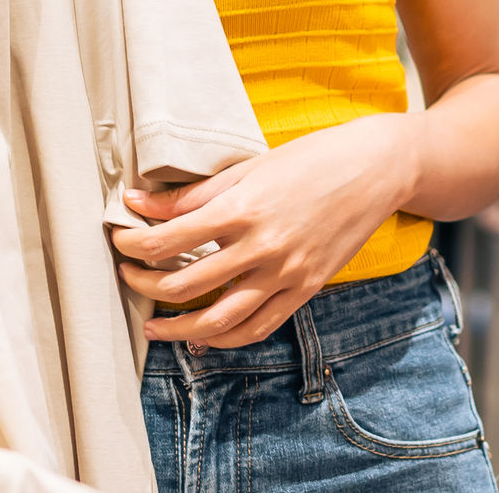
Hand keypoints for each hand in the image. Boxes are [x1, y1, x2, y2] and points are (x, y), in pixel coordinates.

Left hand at [110, 115, 420, 347]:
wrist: (377, 169)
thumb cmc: (312, 159)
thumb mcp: (248, 168)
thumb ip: (192, 195)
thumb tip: (137, 203)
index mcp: (243, 209)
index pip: (168, 241)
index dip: (134, 245)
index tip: (121, 241)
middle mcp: (262, 248)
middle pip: (184, 285)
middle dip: (144, 286)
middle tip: (129, 277)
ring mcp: (286, 274)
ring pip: (219, 321)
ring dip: (178, 329)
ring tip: (154, 327)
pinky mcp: (305, 289)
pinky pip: (257, 327)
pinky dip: (225, 340)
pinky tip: (204, 336)